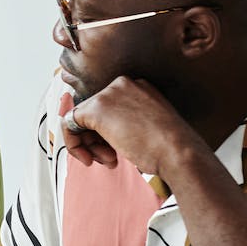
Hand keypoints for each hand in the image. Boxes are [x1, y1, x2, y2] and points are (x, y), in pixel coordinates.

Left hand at [62, 76, 203, 178]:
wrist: (177, 151)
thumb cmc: (168, 146)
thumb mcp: (147, 127)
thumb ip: (126, 122)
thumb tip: (103, 133)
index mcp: (137, 87)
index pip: (108, 107)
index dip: (105, 133)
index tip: (112, 150)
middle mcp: (122, 84)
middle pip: (93, 112)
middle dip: (96, 140)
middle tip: (107, 159)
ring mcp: (109, 94)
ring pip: (81, 119)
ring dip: (89, 145)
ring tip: (108, 161)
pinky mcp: (96, 108)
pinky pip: (69, 123)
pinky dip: (73, 143)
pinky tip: (87, 158)